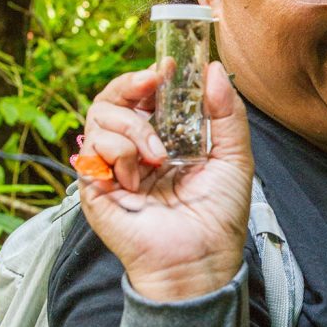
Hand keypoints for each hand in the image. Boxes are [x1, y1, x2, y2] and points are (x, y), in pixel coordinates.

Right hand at [78, 61, 253, 301]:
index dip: (151, 77)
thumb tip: (213, 70)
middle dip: (131, 83)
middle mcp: (135, 151)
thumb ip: (227, 114)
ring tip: (158, 154)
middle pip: (113, 98)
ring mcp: (113, 168)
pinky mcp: (95, 187)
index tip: (170, 66)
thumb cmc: (218, 217)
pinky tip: (139, 176)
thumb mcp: (234, 157)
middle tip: (153, 81)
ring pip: (100, 116)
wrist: (201, 260)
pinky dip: (119, 153)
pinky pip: (93, 148)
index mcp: (164, 141)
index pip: (144, 97)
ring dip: (133, 127)